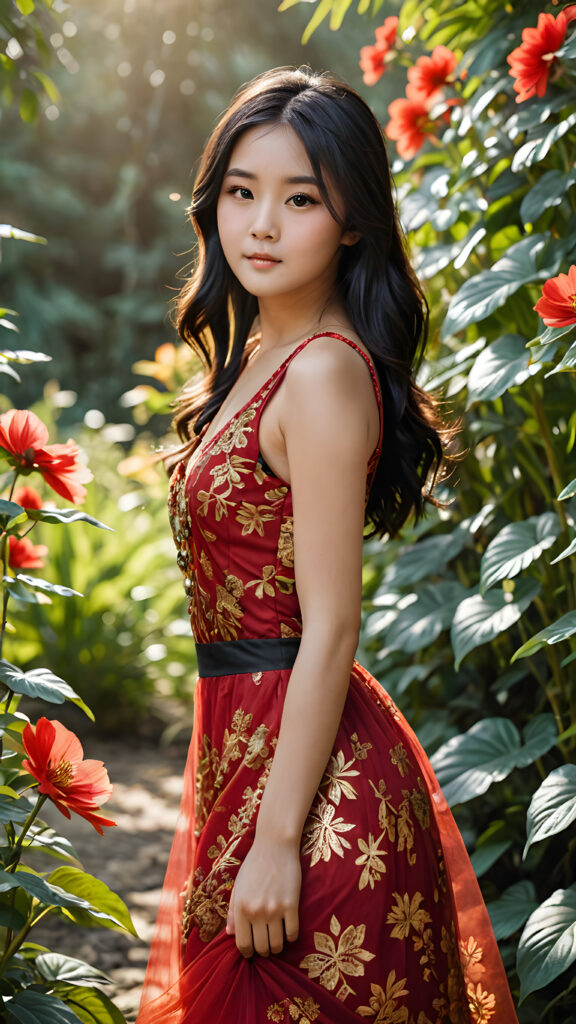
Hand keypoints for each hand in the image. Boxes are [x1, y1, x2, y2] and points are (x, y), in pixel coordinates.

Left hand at [225, 836, 300, 957]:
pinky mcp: (291, 905)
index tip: (251, 951)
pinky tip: (288, 929)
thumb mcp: (238, 885)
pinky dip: (290, 936)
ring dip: (277, 946)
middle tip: (265, 944)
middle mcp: (256, 911)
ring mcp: (275, 909)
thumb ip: (233, 911)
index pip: (242, 944)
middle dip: (263, 950)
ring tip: (276, 939)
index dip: (247, 952)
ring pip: (277, 944)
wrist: (275, 844)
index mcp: (241, 908)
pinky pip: (292, 933)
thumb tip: (230, 934)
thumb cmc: (254, 864)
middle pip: (261, 948)